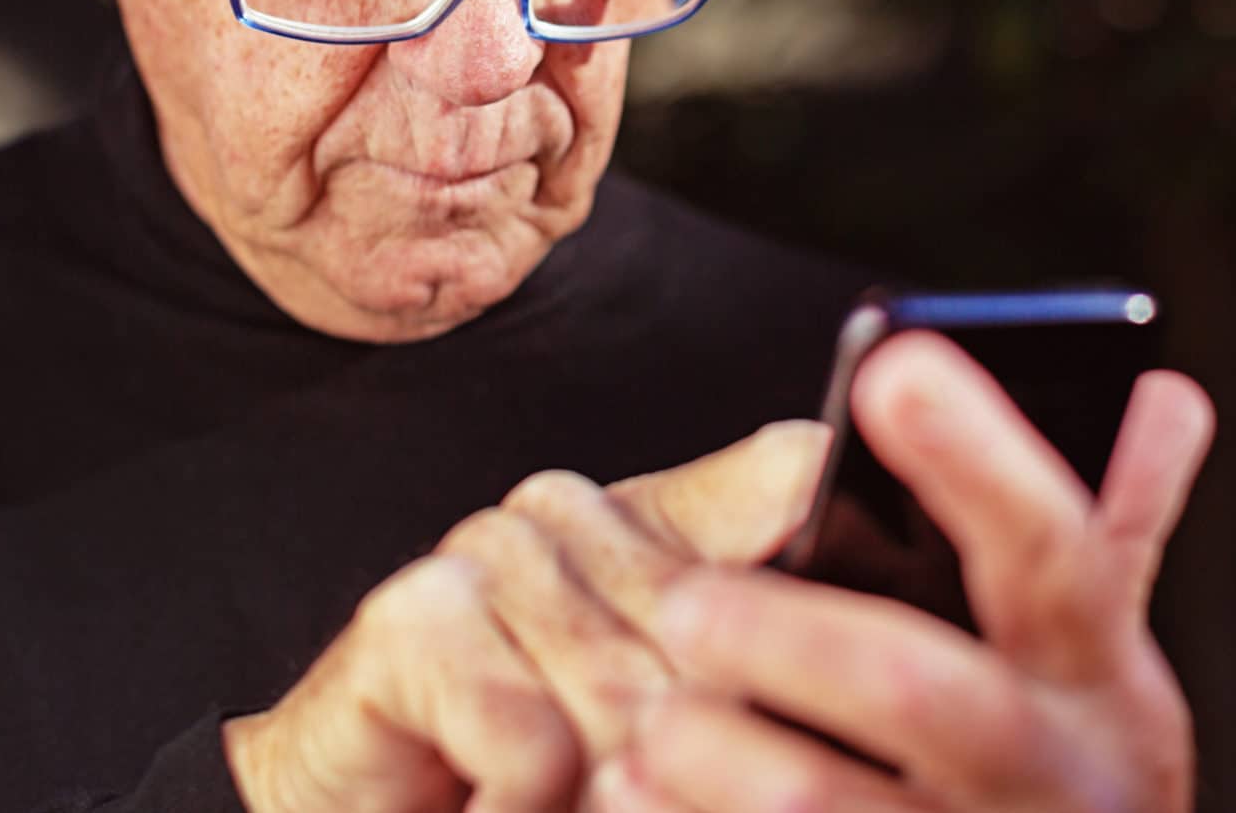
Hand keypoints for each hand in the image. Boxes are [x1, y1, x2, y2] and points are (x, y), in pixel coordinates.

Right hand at [223, 419, 832, 812]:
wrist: (357, 807)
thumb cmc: (511, 768)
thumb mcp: (646, 710)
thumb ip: (735, 607)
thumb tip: (808, 457)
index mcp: (642, 517)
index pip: (782, 503)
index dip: (808, 610)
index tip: (878, 648)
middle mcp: (564, 510)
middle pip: (705, 656)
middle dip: (685, 769)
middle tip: (635, 792)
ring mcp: (486, 551)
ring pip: (623, 708)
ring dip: (602, 800)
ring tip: (566, 801)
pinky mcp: (413, 616)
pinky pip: (535, 743)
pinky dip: (521, 810)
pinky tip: (490, 805)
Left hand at [592, 334, 1215, 812]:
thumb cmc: (1061, 775)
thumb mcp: (1100, 666)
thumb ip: (1116, 528)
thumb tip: (1162, 392)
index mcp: (1103, 684)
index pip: (1056, 552)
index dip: (979, 459)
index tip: (894, 367)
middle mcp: (1057, 780)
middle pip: (921, 688)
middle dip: (792, 636)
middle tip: (683, 605)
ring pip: (822, 807)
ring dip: (715, 753)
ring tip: (648, 721)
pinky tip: (628, 787)